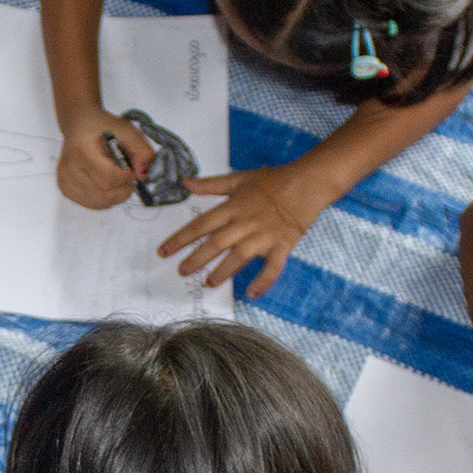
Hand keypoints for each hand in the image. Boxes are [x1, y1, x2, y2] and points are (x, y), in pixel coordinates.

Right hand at [56, 111, 148, 209]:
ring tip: (117, 178)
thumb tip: (143, 175)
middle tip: (127, 176)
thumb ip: (141, 150)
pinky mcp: (65, 190)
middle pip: (104, 195)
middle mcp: (68, 168)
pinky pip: (92, 204)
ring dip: (115, 195)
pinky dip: (105, 198)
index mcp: (81, 151)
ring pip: (99, 203)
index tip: (133, 170)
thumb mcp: (127, 131)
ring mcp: (64, 181)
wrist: (79, 124)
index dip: (127, 178)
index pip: (109, 179)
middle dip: (123, 189)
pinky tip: (106, 183)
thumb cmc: (101, 127)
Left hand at [159, 165, 321, 296]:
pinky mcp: (283, 245)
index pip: (201, 224)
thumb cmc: (272, 180)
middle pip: (216, 243)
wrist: (309, 182)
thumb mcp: (238, 178)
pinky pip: (273, 267)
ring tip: (209, 283)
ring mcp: (264, 236)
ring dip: (223, 271)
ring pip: (239, 256)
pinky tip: (253, 294)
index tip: (163, 251)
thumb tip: (184, 182)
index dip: (180, 238)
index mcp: (233, 207)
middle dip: (196, 258)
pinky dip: (264, 281)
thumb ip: (210, 185)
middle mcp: (245, 223)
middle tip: (182, 272)